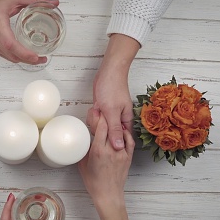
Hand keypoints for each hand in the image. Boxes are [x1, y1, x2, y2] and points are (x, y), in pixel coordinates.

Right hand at [0, 0, 57, 63]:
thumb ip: (35, 0)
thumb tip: (53, 3)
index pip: (9, 42)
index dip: (23, 52)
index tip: (36, 56)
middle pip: (10, 54)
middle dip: (27, 60)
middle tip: (42, 59)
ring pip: (8, 57)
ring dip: (22, 60)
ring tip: (36, 58)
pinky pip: (4, 56)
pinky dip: (15, 57)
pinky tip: (24, 55)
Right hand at [79, 112, 134, 205]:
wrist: (108, 195)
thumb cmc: (94, 182)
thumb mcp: (83, 164)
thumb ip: (85, 150)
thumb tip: (85, 140)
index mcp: (98, 151)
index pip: (101, 127)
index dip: (99, 117)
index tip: (96, 111)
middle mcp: (111, 150)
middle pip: (111, 128)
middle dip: (106, 118)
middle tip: (103, 112)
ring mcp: (121, 153)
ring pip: (121, 133)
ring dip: (116, 125)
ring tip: (112, 120)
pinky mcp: (128, 157)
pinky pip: (129, 141)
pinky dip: (126, 134)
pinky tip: (122, 131)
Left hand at [91, 34, 139, 149]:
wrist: (108, 71)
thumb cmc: (113, 88)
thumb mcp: (112, 111)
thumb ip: (114, 130)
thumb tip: (119, 148)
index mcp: (126, 121)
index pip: (121, 140)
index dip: (112, 141)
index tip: (105, 135)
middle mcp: (119, 119)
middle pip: (107, 135)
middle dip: (101, 127)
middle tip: (100, 115)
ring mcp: (110, 115)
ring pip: (100, 127)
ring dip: (95, 119)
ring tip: (97, 108)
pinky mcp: (103, 111)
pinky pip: (96, 119)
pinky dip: (93, 114)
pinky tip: (94, 107)